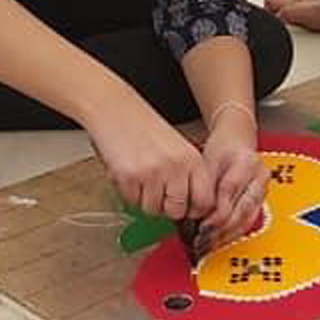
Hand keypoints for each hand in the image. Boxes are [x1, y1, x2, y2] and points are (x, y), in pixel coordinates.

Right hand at [89, 101, 213, 220]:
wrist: (114, 109)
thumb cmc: (143, 127)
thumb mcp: (176, 147)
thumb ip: (187, 174)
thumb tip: (190, 206)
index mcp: (192, 158)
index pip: (205, 201)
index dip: (193, 209)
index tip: (183, 205)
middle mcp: (176, 166)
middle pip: (178, 210)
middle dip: (165, 207)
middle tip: (156, 192)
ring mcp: (154, 172)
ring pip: (153, 210)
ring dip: (145, 200)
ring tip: (141, 178)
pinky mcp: (131, 176)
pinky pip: (133, 202)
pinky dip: (129, 193)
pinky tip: (129, 174)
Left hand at [197, 104, 267, 254]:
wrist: (238, 142)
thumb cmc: (222, 150)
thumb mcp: (208, 162)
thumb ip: (204, 187)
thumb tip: (194, 214)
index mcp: (246, 162)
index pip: (230, 191)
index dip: (216, 213)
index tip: (201, 227)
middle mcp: (260, 176)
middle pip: (242, 209)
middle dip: (222, 229)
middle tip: (204, 240)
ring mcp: (264, 188)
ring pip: (249, 218)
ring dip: (229, 235)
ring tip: (211, 245)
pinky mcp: (262, 199)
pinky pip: (250, 220)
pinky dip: (235, 232)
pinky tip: (221, 239)